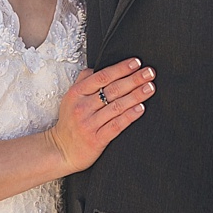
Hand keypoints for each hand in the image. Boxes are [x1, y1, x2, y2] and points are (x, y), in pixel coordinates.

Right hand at [46, 57, 155, 173]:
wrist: (61, 150)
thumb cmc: (69, 123)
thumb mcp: (70, 98)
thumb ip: (82, 81)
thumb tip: (96, 67)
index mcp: (77, 93)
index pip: (102, 77)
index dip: (120, 68)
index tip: (136, 63)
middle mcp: (82, 107)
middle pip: (112, 90)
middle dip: (134, 79)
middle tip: (149, 73)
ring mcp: (89, 124)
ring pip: (117, 106)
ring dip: (136, 96)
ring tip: (150, 88)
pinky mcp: (96, 140)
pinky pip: (116, 126)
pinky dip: (129, 116)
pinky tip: (141, 109)